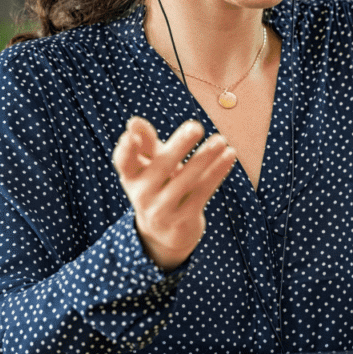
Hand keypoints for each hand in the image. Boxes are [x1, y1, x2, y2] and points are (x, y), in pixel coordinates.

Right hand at [112, 117, 236, 270]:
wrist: (167, 231)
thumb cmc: (159, 184)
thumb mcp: (149, 164)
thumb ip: (145, 142)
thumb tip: (134, 122)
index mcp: (130, 177)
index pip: (123, 162)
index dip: (125, 149)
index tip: (130, 136)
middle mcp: (141, 195)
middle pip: (161, 167)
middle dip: (179, 146)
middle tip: (196, 126)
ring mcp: (161, 210)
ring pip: (186, 180)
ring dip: (205, 158)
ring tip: (220, 140)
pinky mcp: (183, 220)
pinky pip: (202, 192)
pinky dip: (217, 172)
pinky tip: (230, 155)